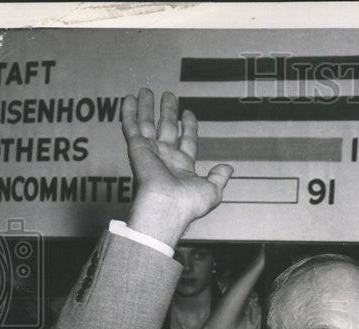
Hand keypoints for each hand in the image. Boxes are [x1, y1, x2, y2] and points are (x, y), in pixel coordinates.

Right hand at [123, 88, 232, 246]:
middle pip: (168, 128)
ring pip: (148, 123)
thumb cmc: (187, 205)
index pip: (186, 141)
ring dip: (148, 107)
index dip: (188, 127)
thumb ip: (220, 177)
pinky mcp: (137, 148)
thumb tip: (228, 168)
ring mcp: (151, 152)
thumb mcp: (213, 191)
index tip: (188, 114)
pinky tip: (130, 99)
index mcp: (183, 166)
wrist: (167, 207)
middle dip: (168, 111)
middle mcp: (166, 158)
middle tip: (169, 97)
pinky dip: (130, 112)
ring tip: (148, 91)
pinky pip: (131, 126)